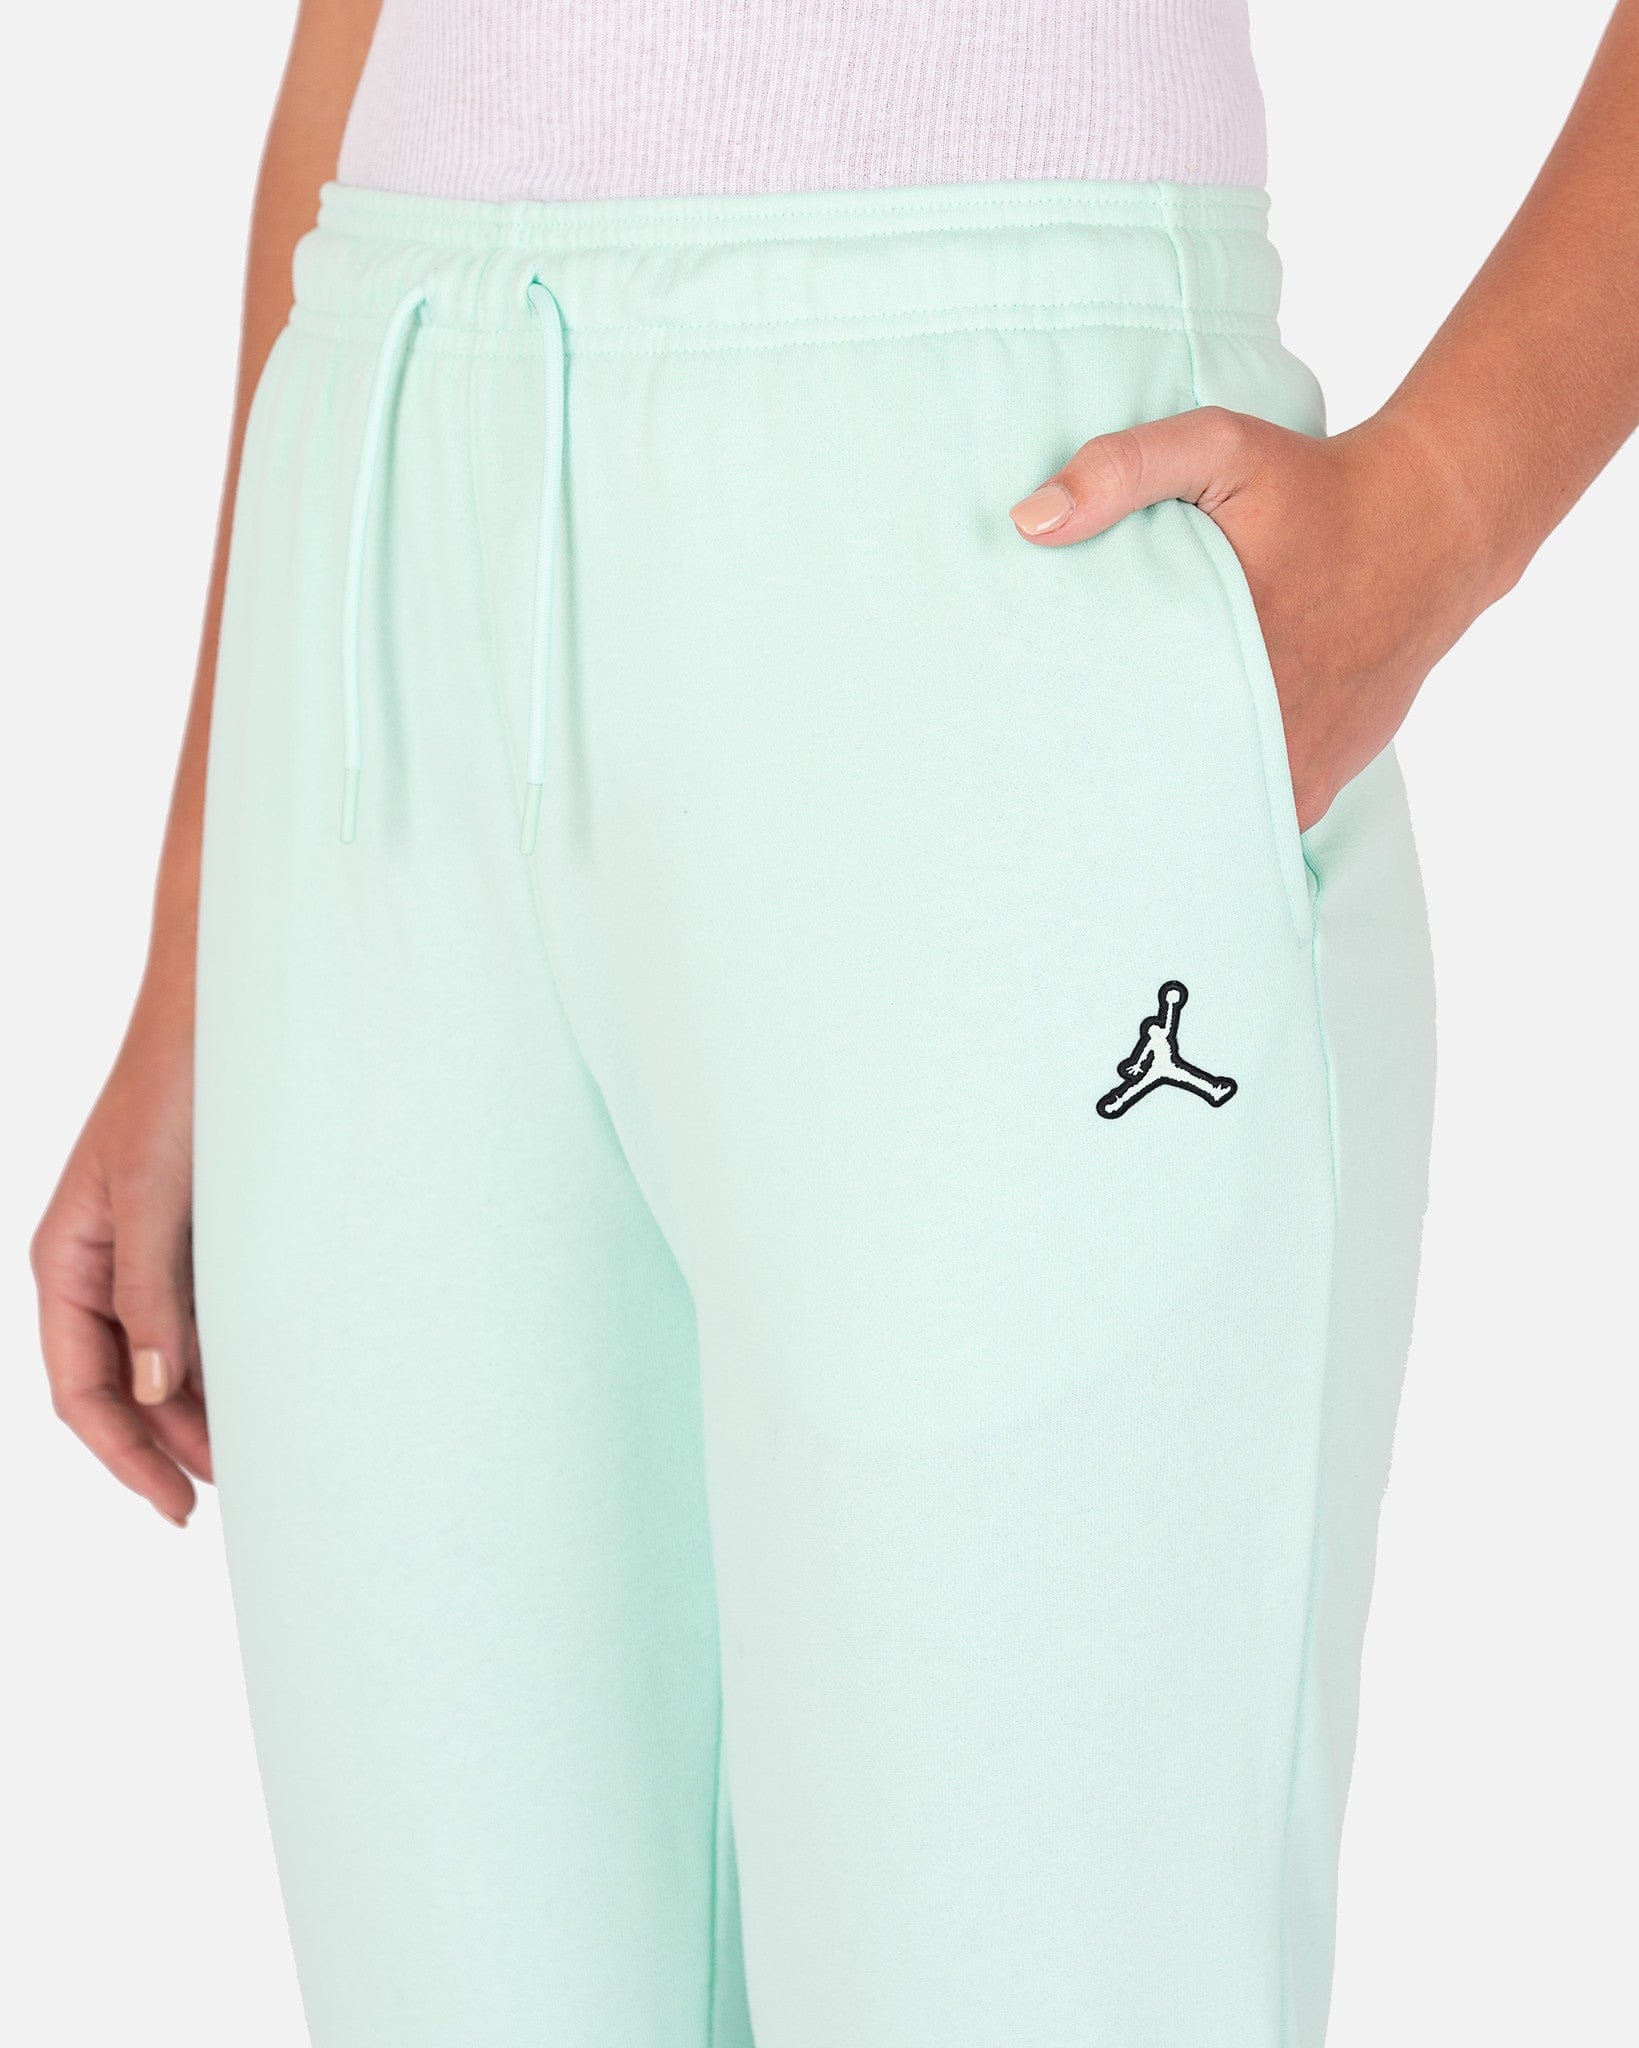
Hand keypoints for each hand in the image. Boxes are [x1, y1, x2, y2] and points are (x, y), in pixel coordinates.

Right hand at [32, 987, 209, 1525]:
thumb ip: (152, 1292)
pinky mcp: (198, 1234)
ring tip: (259, 1448)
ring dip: (203, 1403)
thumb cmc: (178, 1087)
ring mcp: (151, 1251)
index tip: (178, 1505)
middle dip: (171, 1441)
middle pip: (126, 1384)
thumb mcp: (156, 1195)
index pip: (82, 1389)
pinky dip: (226, 1354)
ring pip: (166, 1354)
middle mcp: (102, 1264)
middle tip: (236, 1487)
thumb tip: (155, 1390)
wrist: (226, 1012)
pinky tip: (269, 1380)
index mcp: (68, 1260)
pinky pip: (201, 1313)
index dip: (125, 1455)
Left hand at [1009, 406, 1499, 828]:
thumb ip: (1124, 470)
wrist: (1430, 532)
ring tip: (1111, 780)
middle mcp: (1259, 728)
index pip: (1110, 725)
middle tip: (1057, 761)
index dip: (1067, 731)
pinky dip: (1212, 807)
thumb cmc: (1316, 489)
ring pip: (1199, 815)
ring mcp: (1291, 769)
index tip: (1030, 724)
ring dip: (1159, 801)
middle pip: (1150, 784)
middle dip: (1102, 775)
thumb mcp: (1222, 448)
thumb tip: (1030, 521)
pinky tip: (1179, 783)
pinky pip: (1245, 820)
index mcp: (1220, 653)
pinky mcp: (1314, 788)